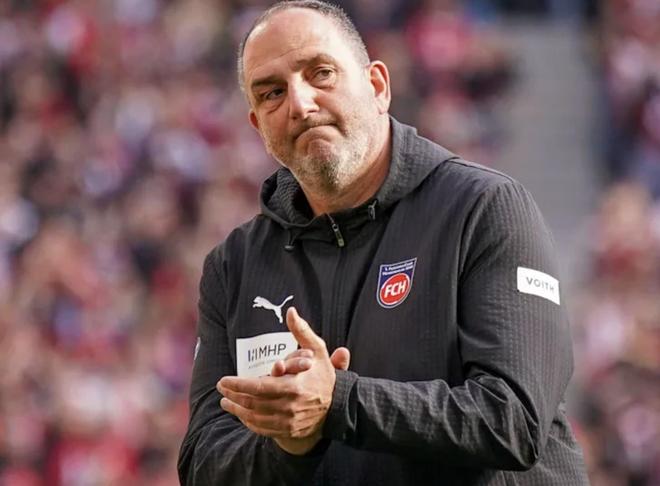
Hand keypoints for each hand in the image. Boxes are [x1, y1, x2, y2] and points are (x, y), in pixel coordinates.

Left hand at [218, 307, 347, 454]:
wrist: (338, 405)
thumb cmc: (323, 375)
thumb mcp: (317, 350)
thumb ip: (301, 331)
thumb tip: (291, 311)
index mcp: (294, 386)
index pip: (259, 387)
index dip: (238, 385)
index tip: (224, 380)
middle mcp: (290, 406)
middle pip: (253, 403)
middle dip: (233, 395)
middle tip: (221, 388)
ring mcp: (289, 421)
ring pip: (254, 417)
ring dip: (237, 409)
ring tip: (226, 401)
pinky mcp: (288, 431)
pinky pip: (262, 428)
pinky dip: (249, 422)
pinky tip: (241, 414)